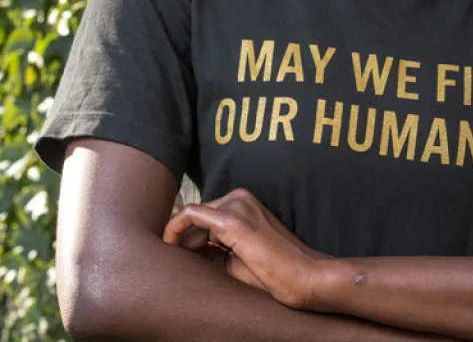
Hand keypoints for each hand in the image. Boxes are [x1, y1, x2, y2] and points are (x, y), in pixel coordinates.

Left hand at [164, 188, 328, 309]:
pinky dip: (174, 229)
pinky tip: (170, 245)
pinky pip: (189, 215)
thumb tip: (184, 250)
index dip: (191, 236)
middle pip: (198, 215)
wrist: (302, 276)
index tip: (184, 256)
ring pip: (192, 217)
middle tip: (187, 265)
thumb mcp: (235, 258)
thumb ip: (212, 250)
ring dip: (185, 240)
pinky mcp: (231, 219)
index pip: (207, 215)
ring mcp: (236, 205)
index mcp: (245, 203)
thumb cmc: (274, 272)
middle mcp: (240, 197)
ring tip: (188, 264)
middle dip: (188, 240)